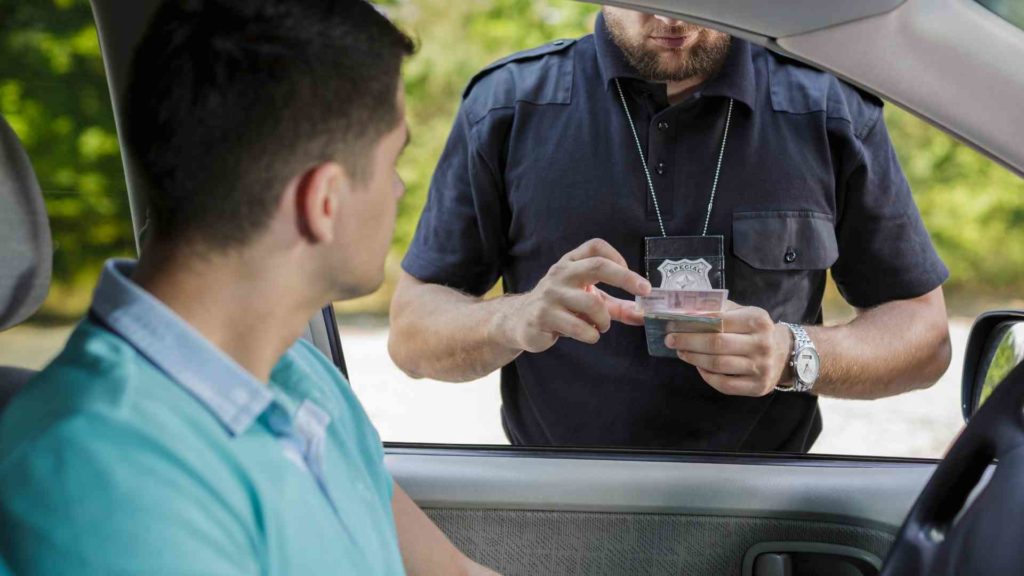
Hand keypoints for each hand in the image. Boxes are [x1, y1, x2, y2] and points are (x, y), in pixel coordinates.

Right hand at [495, 239, 650, 353]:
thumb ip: (617, 307)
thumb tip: (644, 315)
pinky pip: (577, 326)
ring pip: (591, 303)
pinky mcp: (542, 316)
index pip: (595, 247)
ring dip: (605, 319)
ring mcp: (550, 294)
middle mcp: (560, 274)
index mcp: (571, 263)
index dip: (617, 257)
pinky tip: (588, 335)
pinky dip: (591, 334)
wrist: (521, 321)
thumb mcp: (589, 301)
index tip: (633, 278)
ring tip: (602, 326)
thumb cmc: (561, 307)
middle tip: (643, 292)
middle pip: (597, 266)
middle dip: (625, 278)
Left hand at [664, 302, 793, 396]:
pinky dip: (707, 376)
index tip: (673, 324)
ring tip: (681, 352)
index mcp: (757, 320)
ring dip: (694, 358)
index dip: (693, 323)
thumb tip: (685, 311)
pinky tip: (699, 367)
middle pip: (716, 344)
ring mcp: (761, 367)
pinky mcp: (757, 387)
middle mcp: (762, 343)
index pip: (718, 321)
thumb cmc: (754, 330)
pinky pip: (725, 384)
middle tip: (670, 340)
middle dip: (688, 341)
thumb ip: (718, 310)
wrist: (784, 353)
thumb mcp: (743, 313)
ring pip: (718, 365)